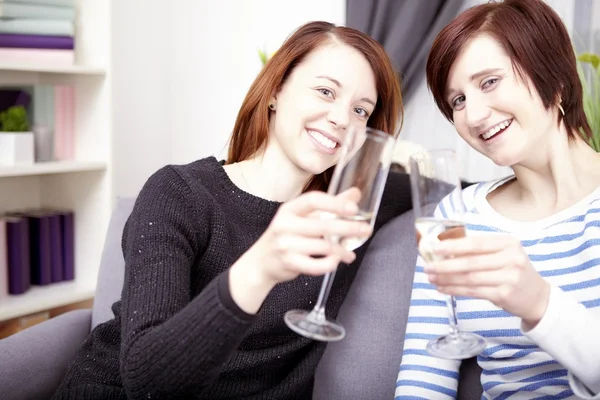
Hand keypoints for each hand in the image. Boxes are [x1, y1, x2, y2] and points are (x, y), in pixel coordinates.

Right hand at [230, 188, 370, 299]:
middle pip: (322, 224)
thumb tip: (356, 193)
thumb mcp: (302, 217)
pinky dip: (330, 263)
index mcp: (289, 209)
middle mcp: (285, 224)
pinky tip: (337, 261)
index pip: (313, 200)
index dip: (335, 203)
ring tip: (350, 254)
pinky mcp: (289, 262)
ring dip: (342, 250)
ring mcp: (286, 244)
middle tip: (365, 230)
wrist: (260, 262)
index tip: (354, 208)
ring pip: (322, 246)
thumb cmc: (286, 236)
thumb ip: (330, 205)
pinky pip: (316, 264)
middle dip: (348, 227)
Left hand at [425, 234, 550, 327]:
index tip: (434, 248)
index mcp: (508, 243)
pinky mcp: (504, 295)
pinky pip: (473, 291)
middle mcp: (511, 259)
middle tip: (427, 266)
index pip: (476, 243)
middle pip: (471, 262)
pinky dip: (455, 290)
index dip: (453, 245)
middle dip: (445, 264)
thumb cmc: (513, 271)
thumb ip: (479, 251)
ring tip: (431, 277)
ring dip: (447, 278)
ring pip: (469, 278)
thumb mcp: (503, 253)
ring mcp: (509, 278)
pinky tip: (443, 288)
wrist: (537, 296)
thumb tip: (444, 250)